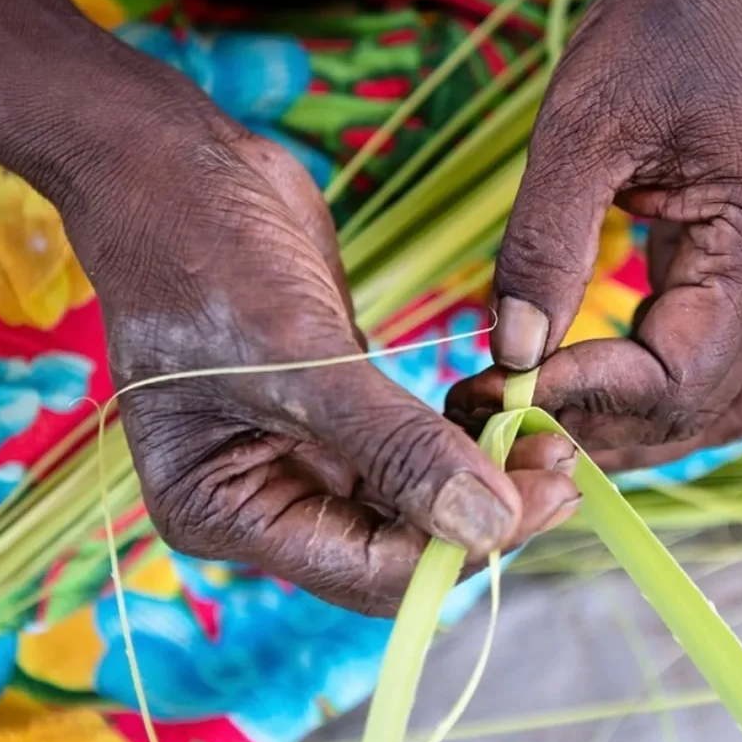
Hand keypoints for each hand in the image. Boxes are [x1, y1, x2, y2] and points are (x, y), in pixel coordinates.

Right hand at [73, 128, 578, 614]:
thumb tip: (489, 525)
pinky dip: (456, 437)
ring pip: (410, 500)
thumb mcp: (299, 357)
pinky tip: (501, 411)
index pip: (365, 568)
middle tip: (559, 465)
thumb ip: (395, 447)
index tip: (543, 496)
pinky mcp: (337, 409)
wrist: (182, 173)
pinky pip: (409, 449)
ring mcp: (301, 453)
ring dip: (477, 476)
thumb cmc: (207, 259)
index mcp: (225, 510)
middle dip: (479, 513)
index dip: (457, 546)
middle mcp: (263, 497)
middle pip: (394, 545)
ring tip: (546, 435)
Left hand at [448, 0, 741, 470]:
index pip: (675, 377)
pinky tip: (579, 374)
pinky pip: (703, 361)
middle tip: (504, 418)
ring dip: (629, 425)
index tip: (497, 389)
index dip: (583, 396)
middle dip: (600, 427)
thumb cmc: (657, 32)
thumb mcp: (581, 128)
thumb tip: (514, 349)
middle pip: (697, 409)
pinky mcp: (736, 270)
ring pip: (710, 401)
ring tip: (540, 416)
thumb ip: (546, 244)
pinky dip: (642, 387)